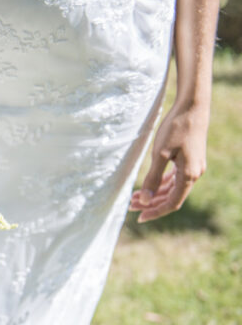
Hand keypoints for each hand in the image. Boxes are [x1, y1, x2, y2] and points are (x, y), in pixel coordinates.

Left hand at [130, 103, 208, 222]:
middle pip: (171, 197)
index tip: (139, 217)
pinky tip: (150, 184)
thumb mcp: (160, 154)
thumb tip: (144, 200)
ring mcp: (194, 166)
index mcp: (188, 175)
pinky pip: (176, 178)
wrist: (193, 106)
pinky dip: (162, 183)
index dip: (155, 212)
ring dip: (155, 193)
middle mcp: (194, 174)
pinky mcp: (190, 159)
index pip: (172, 204)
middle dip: (151, 203)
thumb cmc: (176, 128)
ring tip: (135, 196)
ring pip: (173, 188)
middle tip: (130, 206)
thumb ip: (152, 178)